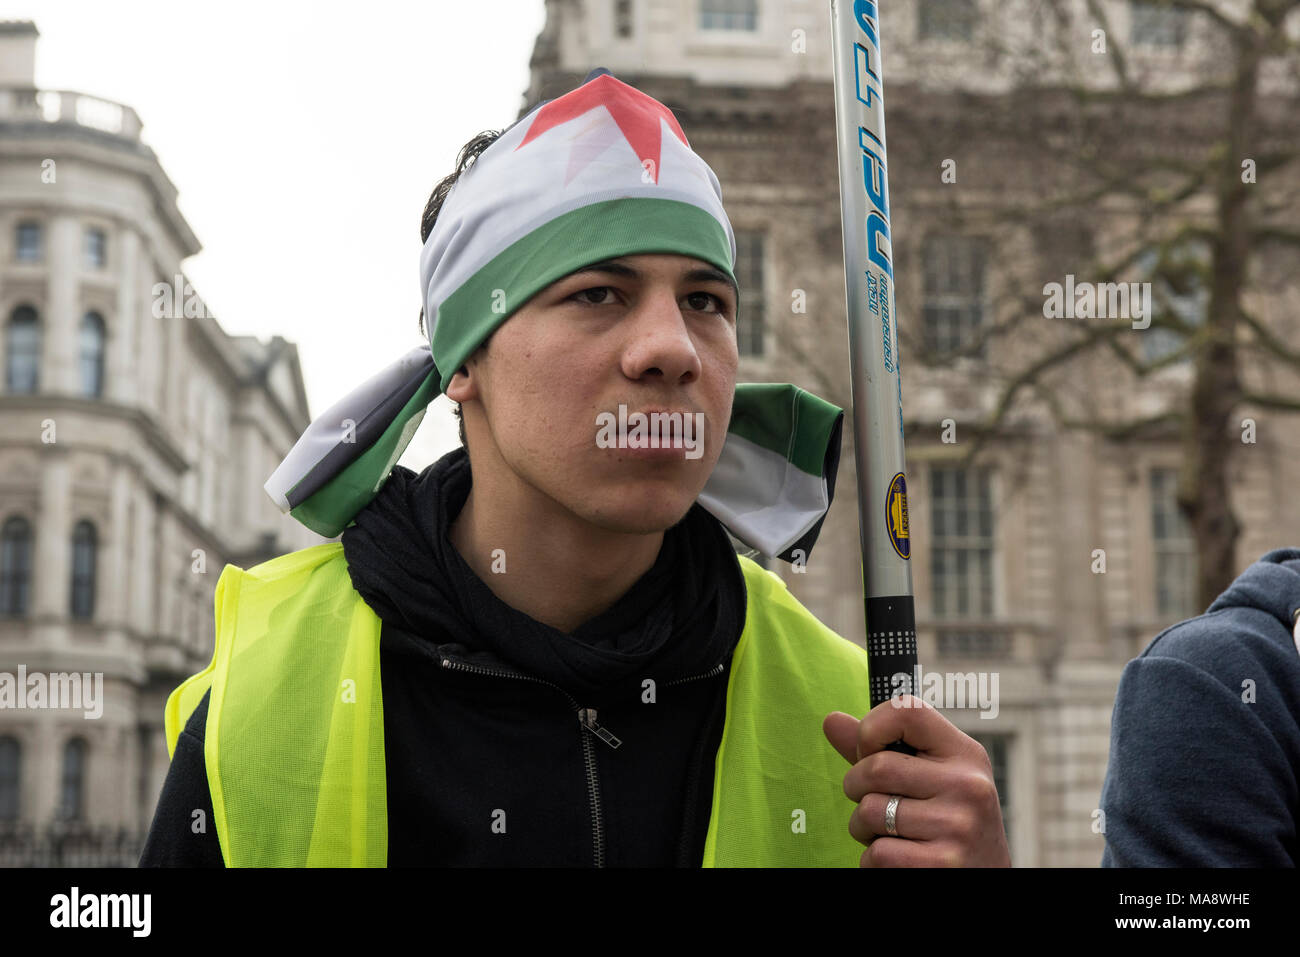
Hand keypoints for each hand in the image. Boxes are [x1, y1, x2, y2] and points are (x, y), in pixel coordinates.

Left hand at [823, 695, 1010, 866]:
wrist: (986, 877)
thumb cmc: (947, 820)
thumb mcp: (929, 777)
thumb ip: (879, 749)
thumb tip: (831, 719)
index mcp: (965, 754)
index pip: (907, 711)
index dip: (872, 729)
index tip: (870, 752)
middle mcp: (967, 785)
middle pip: (875, 768)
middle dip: (856, 787)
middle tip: (874, 801)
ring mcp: (958, 826)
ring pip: (869, 812)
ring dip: (862, 828)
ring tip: (888, 833)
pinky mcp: (943, 864)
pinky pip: (877, 854)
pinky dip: (873, 861)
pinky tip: (899, 859)